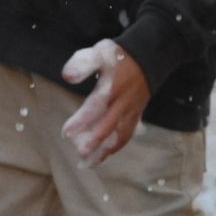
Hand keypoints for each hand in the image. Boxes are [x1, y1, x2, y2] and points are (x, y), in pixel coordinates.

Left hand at [60, 40, 151, 166]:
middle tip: (79, 154)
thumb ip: (83, 64)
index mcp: (111, 88)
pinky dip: (116, 146)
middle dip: (93, 142)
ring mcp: (130, 110)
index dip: (81, 121)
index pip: (95, 107)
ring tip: (89, 162)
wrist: (149, 56)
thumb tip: (67, 76)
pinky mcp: (136, 114)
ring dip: (105, 149)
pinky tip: (105, 154)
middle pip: (108, 126)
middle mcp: (122, 103)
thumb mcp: (100, 53)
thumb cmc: (119, 56)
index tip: (66, 133)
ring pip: (119, 134)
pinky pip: (127, 134)